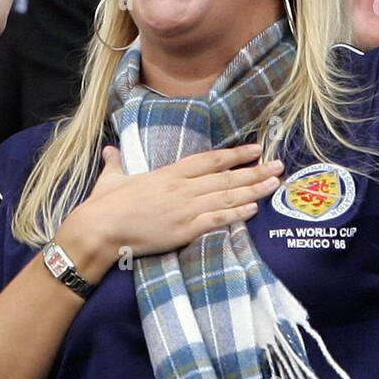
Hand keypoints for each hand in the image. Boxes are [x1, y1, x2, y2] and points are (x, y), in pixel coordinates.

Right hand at [57, 143, 281, 283]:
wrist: (98, 229)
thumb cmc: (104, 204)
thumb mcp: (112, 178)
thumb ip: (117, 163)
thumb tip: (110, 151)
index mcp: (169, 173)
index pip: (210, 160)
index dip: (235, 154)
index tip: (256, 149)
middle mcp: (183, 188)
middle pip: (227, 177)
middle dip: (255, 170)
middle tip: (279, 165)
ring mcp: (185, 209)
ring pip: (227, 196)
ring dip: (254, 190)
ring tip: (275, 183)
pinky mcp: (184, 230)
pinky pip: (217, 220)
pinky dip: (237, 214)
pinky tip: (254, 209)